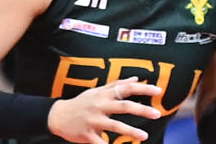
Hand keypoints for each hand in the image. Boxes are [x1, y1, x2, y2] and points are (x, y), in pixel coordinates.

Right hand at [45, 78, 164, 143]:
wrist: (58, 116)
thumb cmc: (81, 102)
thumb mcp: (97, 91)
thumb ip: (116, 85)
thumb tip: (136, 79)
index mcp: (104, 94)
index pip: (126, 88)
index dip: (143, 88)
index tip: (158, 90)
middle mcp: (100, 106)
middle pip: (123, 106)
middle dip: (141, 109)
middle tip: (157, 113)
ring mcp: (93, 120)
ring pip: (114, 125)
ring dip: (131, 131)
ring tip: (144, 136)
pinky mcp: (87, 134)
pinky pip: (100, 142)